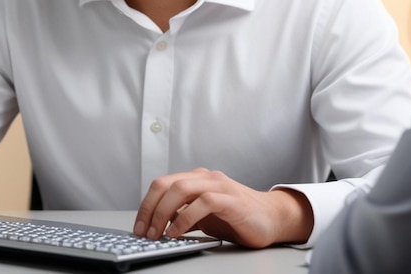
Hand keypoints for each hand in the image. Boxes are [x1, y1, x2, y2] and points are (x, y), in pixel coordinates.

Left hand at [132, 168, 313, 247]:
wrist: (271, 217)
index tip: (139, 226)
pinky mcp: (231, 199)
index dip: (146, 204)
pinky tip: (178, 232)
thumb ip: (182, 214)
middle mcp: (205, 177)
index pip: (162, 184)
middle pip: (167, 184)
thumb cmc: (235, 216)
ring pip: (182, 188)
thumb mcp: (202, 215)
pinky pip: (204, 202)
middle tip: (144, 232)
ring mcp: (219, 185)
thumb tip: (156, 224)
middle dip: (150, 208)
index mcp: (195, 178)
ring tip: (158, 234)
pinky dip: (186, 218)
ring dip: (164, 212)